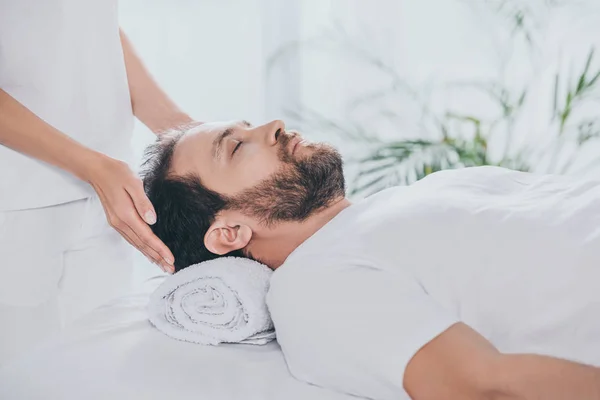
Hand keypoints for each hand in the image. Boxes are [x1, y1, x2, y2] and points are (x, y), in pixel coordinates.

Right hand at [86, 154, 174, 272]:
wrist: (97, 170)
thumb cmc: (116, 173)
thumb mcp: (133, 182)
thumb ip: (143, 202)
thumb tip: (153, 220)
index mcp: (126, 214)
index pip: (147, 237)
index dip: (160, 249)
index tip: (171, 259)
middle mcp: (120, 223)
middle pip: (142, 245)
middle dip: (157, 258)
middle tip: (170, 269)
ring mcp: (117, 223)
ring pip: (136, 244)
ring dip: (150, 255)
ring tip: (162, 265)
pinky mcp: (117, 221)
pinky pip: (132, 239)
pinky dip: (142, 248)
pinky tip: (148, 251)